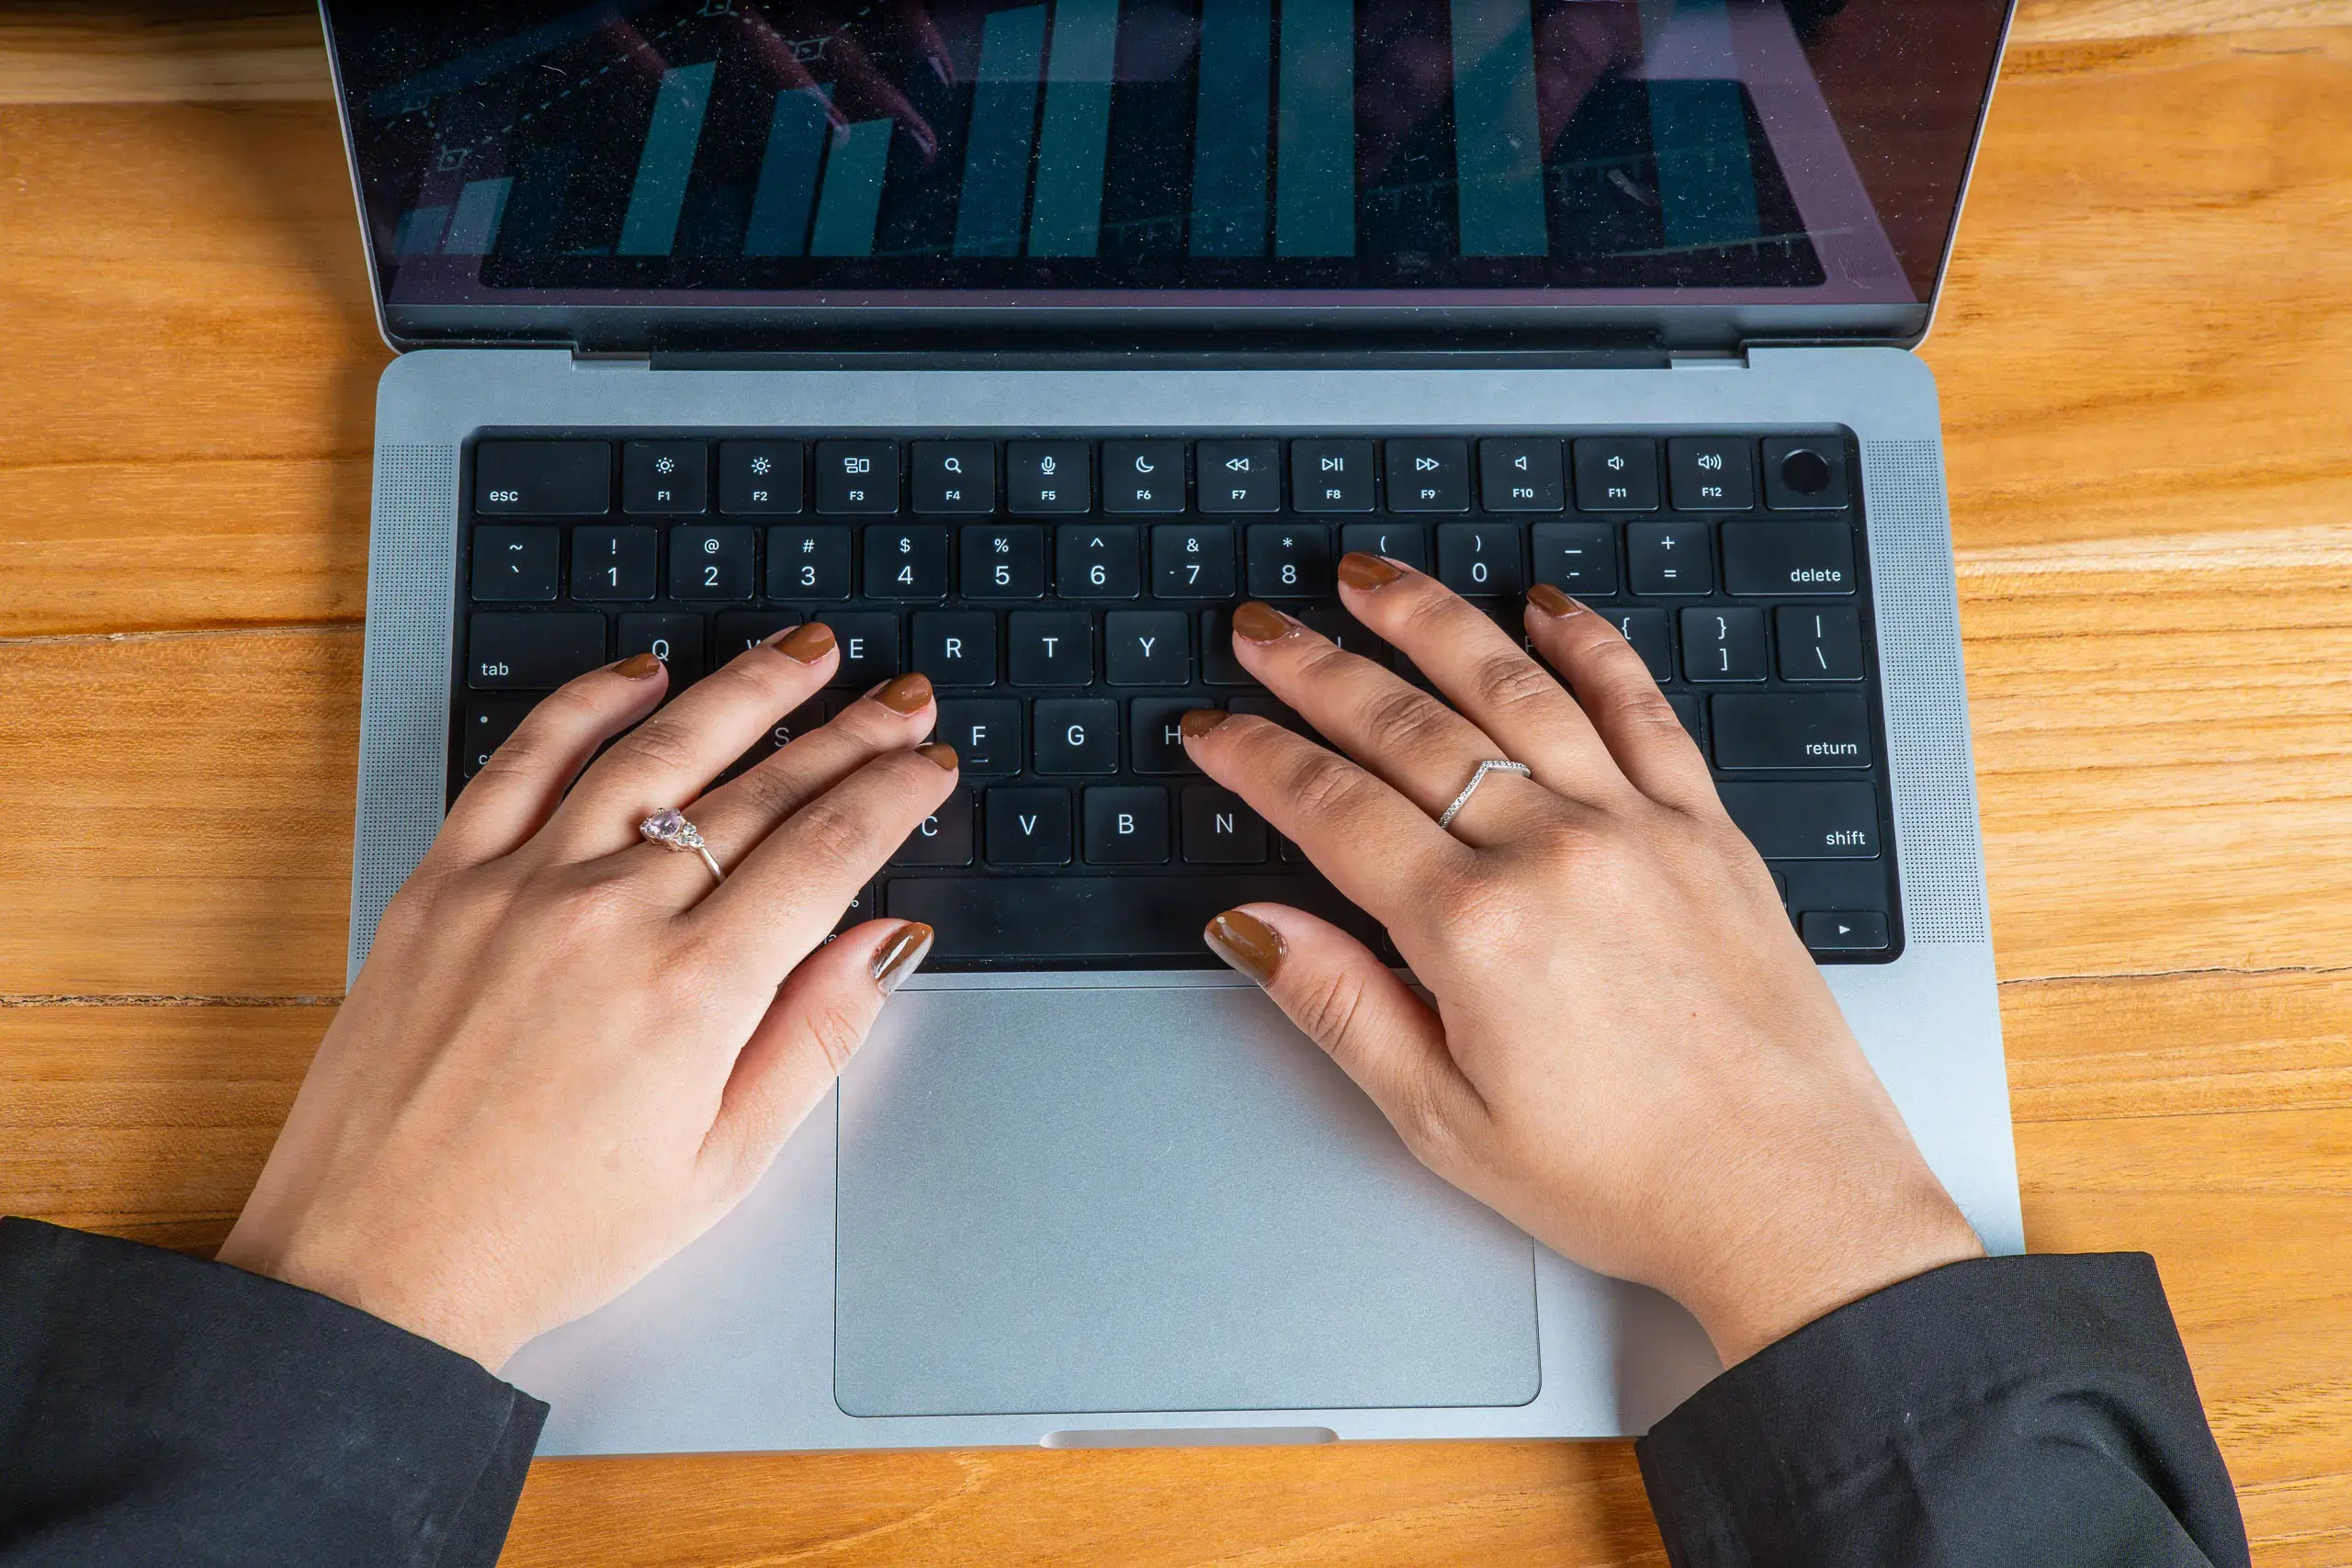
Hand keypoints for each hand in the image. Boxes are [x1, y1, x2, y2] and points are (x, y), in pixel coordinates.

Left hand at [218, 629, 950, 1368]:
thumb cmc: (550, 1234)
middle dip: (848, 734)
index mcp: (691, 995)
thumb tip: (886, 943)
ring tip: (806, 652)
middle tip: (899, 699)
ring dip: (742, 690)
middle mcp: (609, 918)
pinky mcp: (442, 884)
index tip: (929, 764)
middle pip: (759, 791)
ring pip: (656, 752)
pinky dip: (587, 704)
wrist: (377, 1266)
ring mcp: (519, 889)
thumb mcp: (722, 1165)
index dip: (892, 794)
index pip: (826, 853)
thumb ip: (815, 1038)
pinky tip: (642, 673)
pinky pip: (522, 762)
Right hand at [1184, 562, 1982, 1364]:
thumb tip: (1251, 926)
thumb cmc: (1628, 1179)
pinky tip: (1546, 605)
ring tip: (1368, 579)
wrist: (1790, 1202)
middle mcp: (1556, 853)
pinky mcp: (1708, 829)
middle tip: (1260, 630)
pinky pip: (1641, 705)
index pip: (1331, 807)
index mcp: (1476, 930)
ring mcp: (1639, 827)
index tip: (1212, 725)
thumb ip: (1340, 1005)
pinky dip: (1589, 643)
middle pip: (1406, 728)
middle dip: (1315, 668)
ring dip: (1429, 620)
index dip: (1256, 756)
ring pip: (1512, 687)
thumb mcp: (1444, 1119)